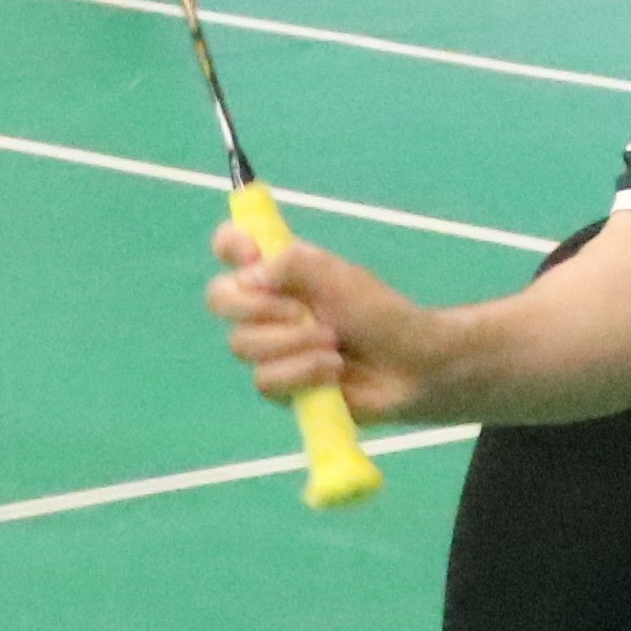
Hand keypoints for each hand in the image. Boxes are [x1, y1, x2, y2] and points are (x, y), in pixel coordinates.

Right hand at [207, 221, 448, 423]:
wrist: (411, 366)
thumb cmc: (379, 313)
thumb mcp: (338, 277)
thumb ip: (291, 264)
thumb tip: (248, 276)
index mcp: (278, 270)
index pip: (230, 247)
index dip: (231, 245)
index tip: (252, 253)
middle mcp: (267, 305)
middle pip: (219, 298)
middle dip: (257, 307)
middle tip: (299, 310)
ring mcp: (271, 347)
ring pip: (243, 344)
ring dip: (293, 343)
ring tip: (334, 344)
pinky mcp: (281, 385)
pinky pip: (265, 379)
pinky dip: (302, 373)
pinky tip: (334, 371)